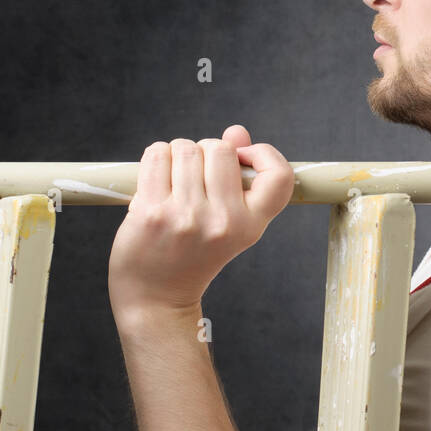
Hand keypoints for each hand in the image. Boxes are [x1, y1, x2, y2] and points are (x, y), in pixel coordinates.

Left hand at [107, 124, 295, 317]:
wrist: (156, 298)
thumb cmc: (193, 254)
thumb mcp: (228, 222)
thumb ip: (237, 175)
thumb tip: (236, 132)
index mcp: (251, 226)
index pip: (279, 176)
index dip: (265, 154)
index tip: (244, 157)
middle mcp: (223, 221)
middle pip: (222, 149)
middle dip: (207, 152)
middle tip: (197, 177)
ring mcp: (186, 217)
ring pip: (187, 148)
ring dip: (179, 154)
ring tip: (175, 180)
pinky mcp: (151, 212)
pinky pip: (158, 155)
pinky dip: (157, 157)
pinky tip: (156, 177)